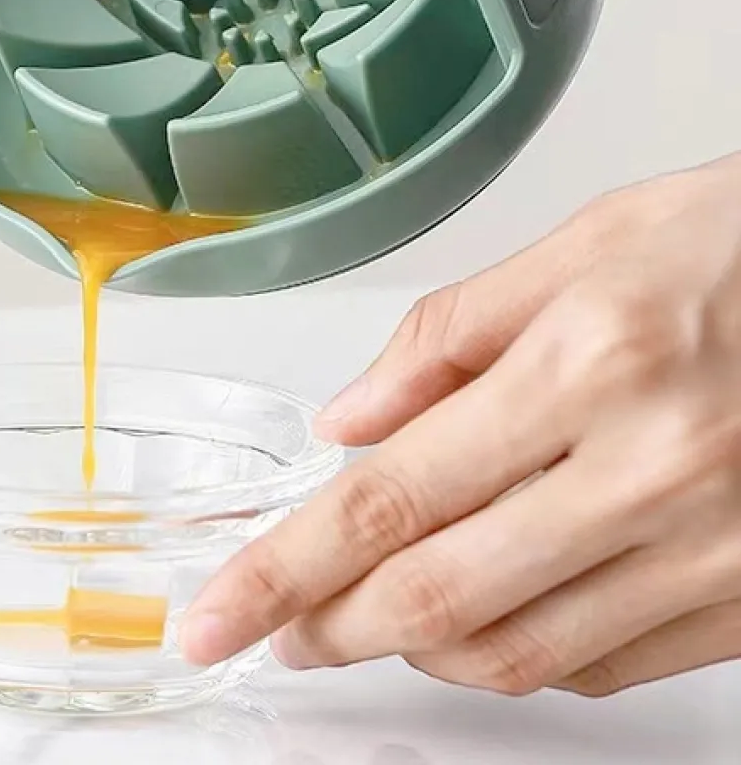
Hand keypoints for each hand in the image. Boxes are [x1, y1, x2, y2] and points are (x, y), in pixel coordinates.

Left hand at [181, 153, 740, 695]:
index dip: (284, 569)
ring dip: (416, 646)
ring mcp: (709, 550)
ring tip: (364, 615)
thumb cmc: (737, 243)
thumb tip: (351, 422)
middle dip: (331, 625)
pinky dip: (518, 650)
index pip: (390, 497)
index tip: (219, 614)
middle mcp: (651, 471)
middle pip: (437, 594)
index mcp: (587, 366)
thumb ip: (449, 337)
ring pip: (519, 652)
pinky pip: (604, 664)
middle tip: (273, 626)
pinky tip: (481, 610)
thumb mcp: (582, 245)